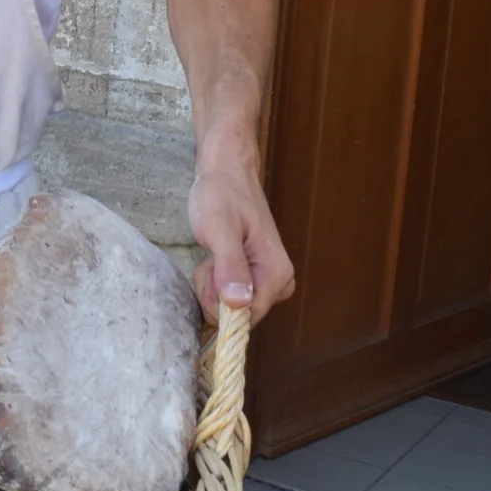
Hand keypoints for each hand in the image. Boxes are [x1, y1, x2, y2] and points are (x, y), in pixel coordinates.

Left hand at [188, 156, 295, 325]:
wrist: (227, 172)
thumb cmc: (222, 195)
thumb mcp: (219, 228)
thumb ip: (230, 266)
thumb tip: (238, 305)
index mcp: (276, 274)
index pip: (245, 318)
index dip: (218, 303)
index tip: (211, 271)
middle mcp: (280, 282)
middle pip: (237, 316)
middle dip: (214, 292)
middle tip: (212, 257)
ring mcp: (269, 281)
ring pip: (232, 307)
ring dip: (213, 285)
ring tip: (215, 252)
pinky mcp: (257, 277)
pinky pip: (231, 296)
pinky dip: (216, 280)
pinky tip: (218, 256)